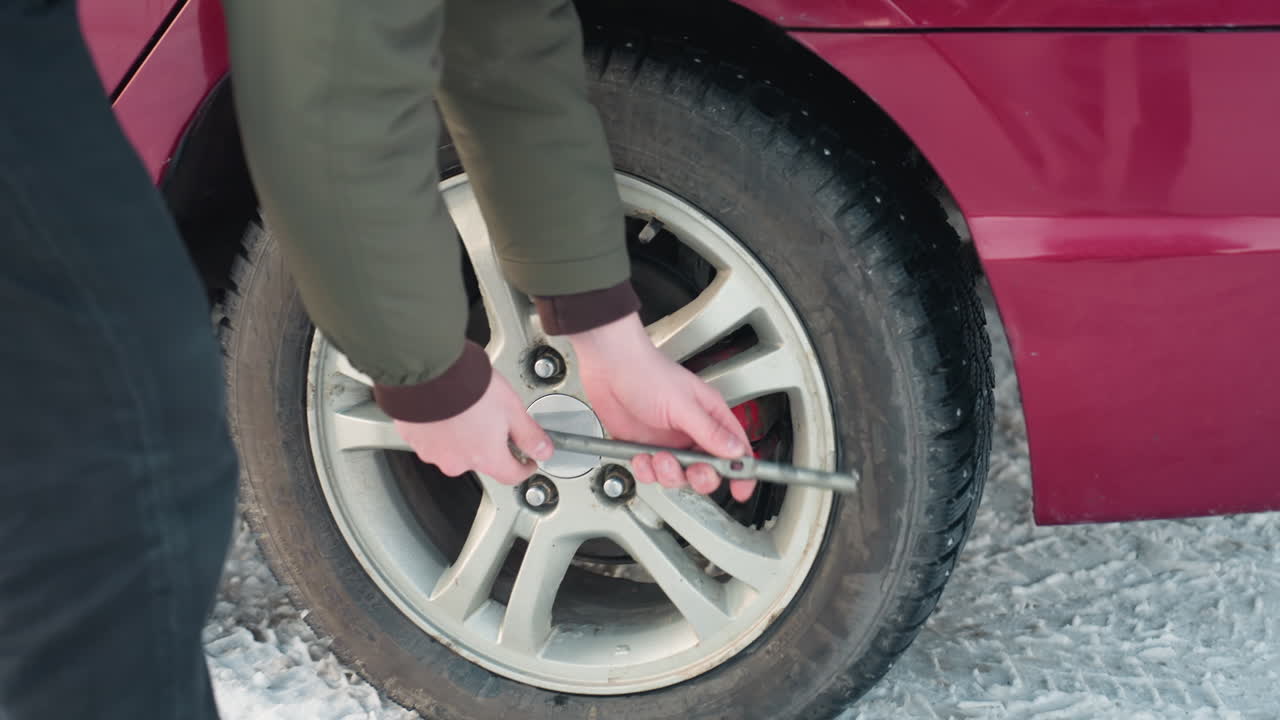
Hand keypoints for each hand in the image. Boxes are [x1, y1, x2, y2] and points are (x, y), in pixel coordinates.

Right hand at [394, 371, 552, 484]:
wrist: (429, 370)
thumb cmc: (467, 386)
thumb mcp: (512, 408)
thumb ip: (529, 434)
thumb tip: (543, 451)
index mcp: (486, 457)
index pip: (511, 475)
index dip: (524, 467)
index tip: (528, 460)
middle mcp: (457, 462)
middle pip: (481, 459)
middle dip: (488, 442)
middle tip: (491, 417)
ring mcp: (432, 452)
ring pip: (454, 449)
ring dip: (461, 435)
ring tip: (466, 408)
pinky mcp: (413, 439)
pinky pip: (431, 438)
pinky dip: (439, 427)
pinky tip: (444, 409)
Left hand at [570, 313, 755, 500]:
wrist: (608, 366)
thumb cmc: (646, 372)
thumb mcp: (683, 404)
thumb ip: (709, 431)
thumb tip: (735, 452)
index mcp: (709, 416)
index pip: (736, 449)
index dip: (742, 472)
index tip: (741, 490)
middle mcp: (691, 431)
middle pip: (708, 470)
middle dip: (700, 476)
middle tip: (693, 471)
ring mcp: (667, 442)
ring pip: (678, 476)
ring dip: (668, 473)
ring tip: (658, 457)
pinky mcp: (644, 447)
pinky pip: (650, 473)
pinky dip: (645, 470)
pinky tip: (640, 457)